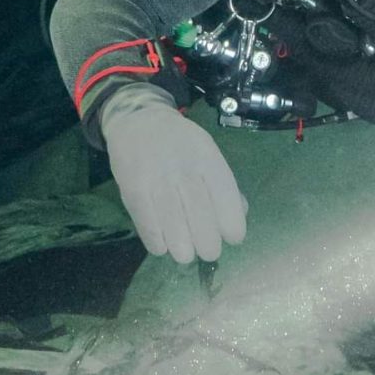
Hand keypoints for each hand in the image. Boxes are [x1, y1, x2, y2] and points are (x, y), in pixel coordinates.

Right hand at [100, 88, 247, 263]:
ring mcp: (156, 180)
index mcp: (207, 158)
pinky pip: (149, 228)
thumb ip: (224, 183)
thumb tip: (241, 214)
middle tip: (209, 251)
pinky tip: (164, 246)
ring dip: (184, 250)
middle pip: (201, 219)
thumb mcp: (208, 152)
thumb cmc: (180, 142)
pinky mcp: (133, 190)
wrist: (138, 121)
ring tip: (186, 253)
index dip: (232, 226)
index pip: (226, 198)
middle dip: (209, 246)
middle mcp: (183, 169)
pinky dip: (159, 244)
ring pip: (175, 229)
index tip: (233, 238)